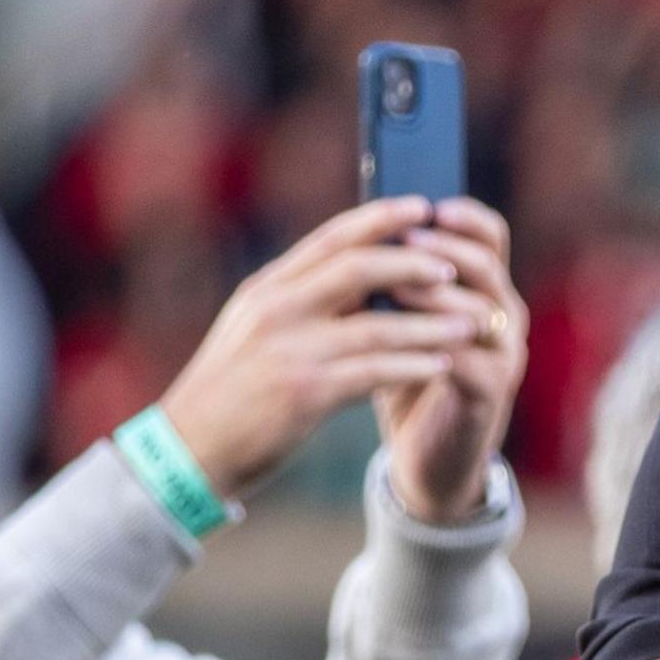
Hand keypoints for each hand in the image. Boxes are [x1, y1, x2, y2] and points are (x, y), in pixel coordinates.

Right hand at [160, 196, 479, 502]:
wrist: (188, 452)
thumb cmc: (230, 392)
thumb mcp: (255, 332)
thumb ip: (300, 301)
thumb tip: (364, 273)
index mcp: (267, 290)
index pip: (329, 238)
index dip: (379, 218)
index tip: (421, 206)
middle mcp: (275, 311)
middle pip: (358, 268)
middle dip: (413, 263)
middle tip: (454, 266)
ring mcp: (289, 351)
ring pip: (377, 324)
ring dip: (430, 323)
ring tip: (470, 322)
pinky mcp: (303, 393)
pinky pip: (374, 372)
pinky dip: (413, 366)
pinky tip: (443, 366)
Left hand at [374, 198, 527, 521]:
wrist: (424, 460)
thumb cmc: (405, 381)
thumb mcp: (396, 321)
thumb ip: (392, 279)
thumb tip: (361, 227)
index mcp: (484, 290)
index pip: (490, 235)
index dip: (463, 216)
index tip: (426, 203)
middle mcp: (504, 316)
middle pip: (489, 264)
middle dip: (446, 248)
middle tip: (406, 240)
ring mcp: (503, 355)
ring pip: (481, 309)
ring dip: (438, 294)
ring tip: (394, 284)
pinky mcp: (490, 393)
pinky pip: (467, 359)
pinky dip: (433, 345)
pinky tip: (397, 338)